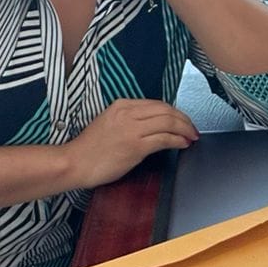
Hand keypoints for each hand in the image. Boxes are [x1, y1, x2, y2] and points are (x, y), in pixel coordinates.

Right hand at [65, 98, 197, 188]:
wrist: (75, 162)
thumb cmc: (89, 149)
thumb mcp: (109, 123)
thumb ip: (130, 119)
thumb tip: (153, 125)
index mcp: (121, 105)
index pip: (157, 104)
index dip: (174, 112)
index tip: (182, 120)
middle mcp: (128, 113)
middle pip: (166, 110)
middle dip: (184, 119)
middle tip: (193, 128)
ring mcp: (132, 129)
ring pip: (169, 122)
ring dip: (185, 129)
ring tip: (192, 136)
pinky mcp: (136, 146)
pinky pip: (165, 139)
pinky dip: (178, 140)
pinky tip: (183, 144)